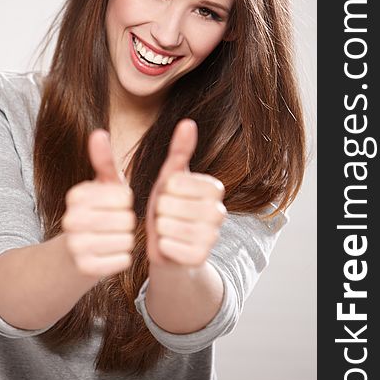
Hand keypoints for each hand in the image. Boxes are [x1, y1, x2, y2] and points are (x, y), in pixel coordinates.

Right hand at [61, 129, 135, 278]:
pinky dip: (122, 258)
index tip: (114, 206)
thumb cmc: (96, 214)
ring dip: (126, 241)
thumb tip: (99, 132)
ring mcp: (76, 245)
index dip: (126, 203)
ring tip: (112, 239)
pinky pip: (123, 260)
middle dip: (127, 223)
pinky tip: (110, 254)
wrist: (72, 256)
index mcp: (76, 195)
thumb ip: (103, 160)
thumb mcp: (100, 186)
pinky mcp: (85, 268)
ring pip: (126, 240)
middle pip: (127, 219)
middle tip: (115, 226)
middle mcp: (71, 219)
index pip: (124, 196)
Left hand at [145, 119, 226, 266]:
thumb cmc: (168, 206)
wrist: (169, 245)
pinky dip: (162, 246)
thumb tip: (188, 122)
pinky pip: (169, 247)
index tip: (169, 196)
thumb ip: (179, 151)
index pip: (174, 183)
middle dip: (159, 210)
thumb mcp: (171, 176)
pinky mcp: (201, 258)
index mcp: (214, 188)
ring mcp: (213, 237)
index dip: (163, 190)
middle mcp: (220, 212)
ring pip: (168, 226)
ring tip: (167, 229)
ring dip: (159, 228)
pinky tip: (169, 245)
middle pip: (169, 205)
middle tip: (166, 215)